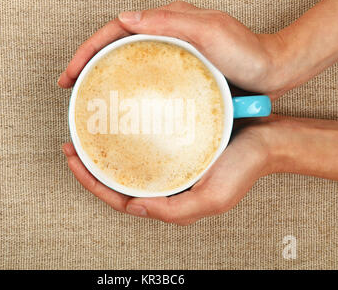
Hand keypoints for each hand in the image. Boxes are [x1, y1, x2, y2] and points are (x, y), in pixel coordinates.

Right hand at [58, 1, 286, 98]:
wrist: (273, 72)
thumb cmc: (248, 52)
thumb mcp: (210, 31)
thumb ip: (170, 21)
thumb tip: (126, 17)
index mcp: (168, 22)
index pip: (116, 30)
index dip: (88, 50)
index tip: (70, 73)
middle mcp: (166, 35)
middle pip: (116, 46)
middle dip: (88, 63)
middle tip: (70, 87)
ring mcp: (172, 55)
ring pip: (127, 62)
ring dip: (104, 76)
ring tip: (88, 97)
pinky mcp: (180, 72)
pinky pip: (145, 77)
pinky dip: (127, 88)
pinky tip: (122, 106)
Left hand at [62, 119, 276, 224]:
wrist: (267, 141)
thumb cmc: (243, 169)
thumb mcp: (211, 199)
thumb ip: (172, 210)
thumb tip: (134, 207)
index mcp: (169, 202)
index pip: (120, 199)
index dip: (92, 184)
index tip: (73, 160)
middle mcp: (165, 186)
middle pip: (118, 183)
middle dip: (90, 168)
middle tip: (70, 145)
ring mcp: (169, 167)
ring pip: (128, 165)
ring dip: (105, 154)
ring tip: (86, 135)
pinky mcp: (176, 148)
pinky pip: (144, 147)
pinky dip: (126, 141)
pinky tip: (118, 126)